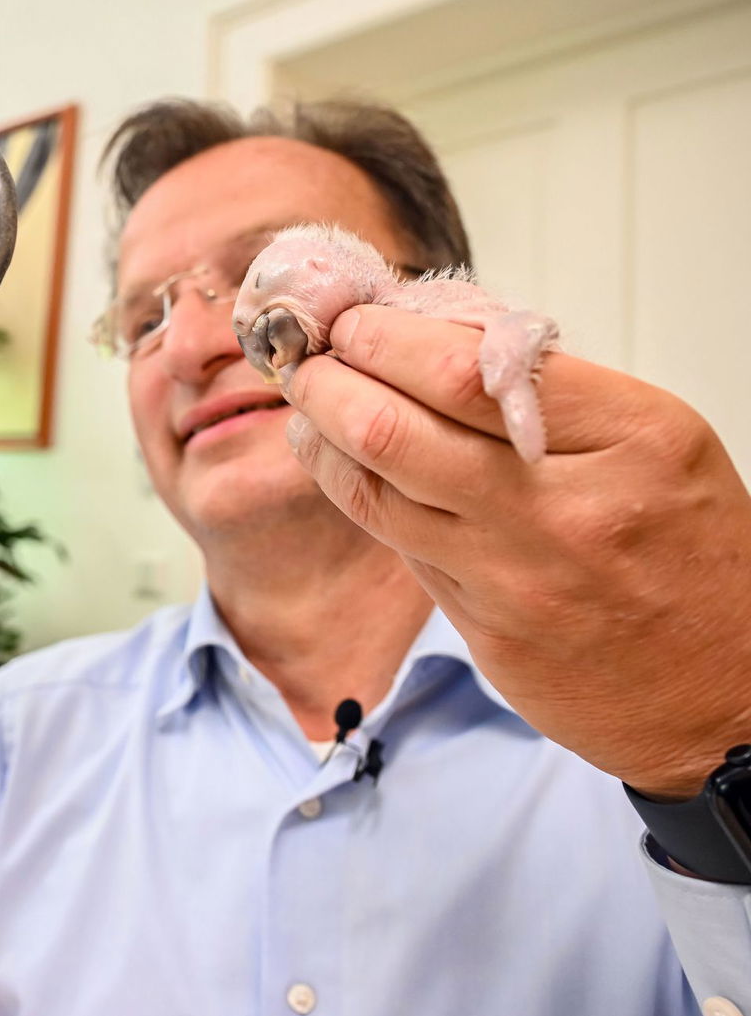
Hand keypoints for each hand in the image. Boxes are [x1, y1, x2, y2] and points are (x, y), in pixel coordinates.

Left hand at [283, 304, 750, 799]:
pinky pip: (399, 544)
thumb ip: (546, 392)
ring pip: (378, 491)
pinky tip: (336, 464)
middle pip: (399, 426)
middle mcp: (568, 507)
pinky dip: (356, 492)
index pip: (466, 368)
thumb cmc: (690, 550)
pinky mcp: (486, 630)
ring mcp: (519, 576)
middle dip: (331, 382)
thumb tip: (430, 333)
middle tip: (309, 358)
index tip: (354, 322)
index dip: (386, 339)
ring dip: (323, 438)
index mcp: (629, 437)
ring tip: (307, 405)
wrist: (728, 693)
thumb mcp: (651, 442)